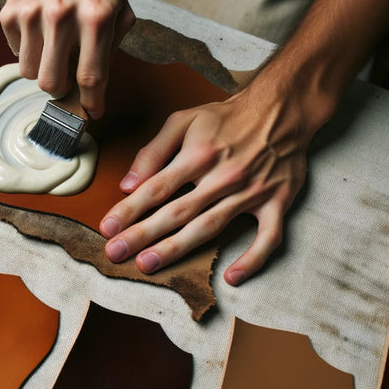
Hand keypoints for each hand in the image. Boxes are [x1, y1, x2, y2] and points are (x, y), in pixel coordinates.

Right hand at [0, 0, 134, 118]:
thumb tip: (95, 94)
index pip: (91, 76)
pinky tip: (39, 31)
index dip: (90, 102)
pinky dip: (27, 50)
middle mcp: (62, 16)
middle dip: (60, 90)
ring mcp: (33, 14)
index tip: (90, 112)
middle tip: (66, 80)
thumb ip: (111, 51)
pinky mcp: (11, 12)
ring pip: (28, 73)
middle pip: (51, 83)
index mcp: (96, 18)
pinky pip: (14, 53)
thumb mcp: (119, 11)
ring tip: (52, 51)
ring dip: (41, 69)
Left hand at [98, 86, 314, 284]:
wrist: (281, 110)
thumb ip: (153, 151)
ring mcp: (251, 192)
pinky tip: (232, 278)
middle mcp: (223, 176)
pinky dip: (252, 259)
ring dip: (177, 249)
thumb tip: (128, 183)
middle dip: (142, 235)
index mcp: (198, 154)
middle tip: (115, 254)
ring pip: (210, 227)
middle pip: (176, 212)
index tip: (107, 229)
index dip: (129, 210)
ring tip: (148, 265)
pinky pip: (268, 237)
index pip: (156, 188)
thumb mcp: (184, 121)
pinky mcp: (277, 202)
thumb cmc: (227, 117)